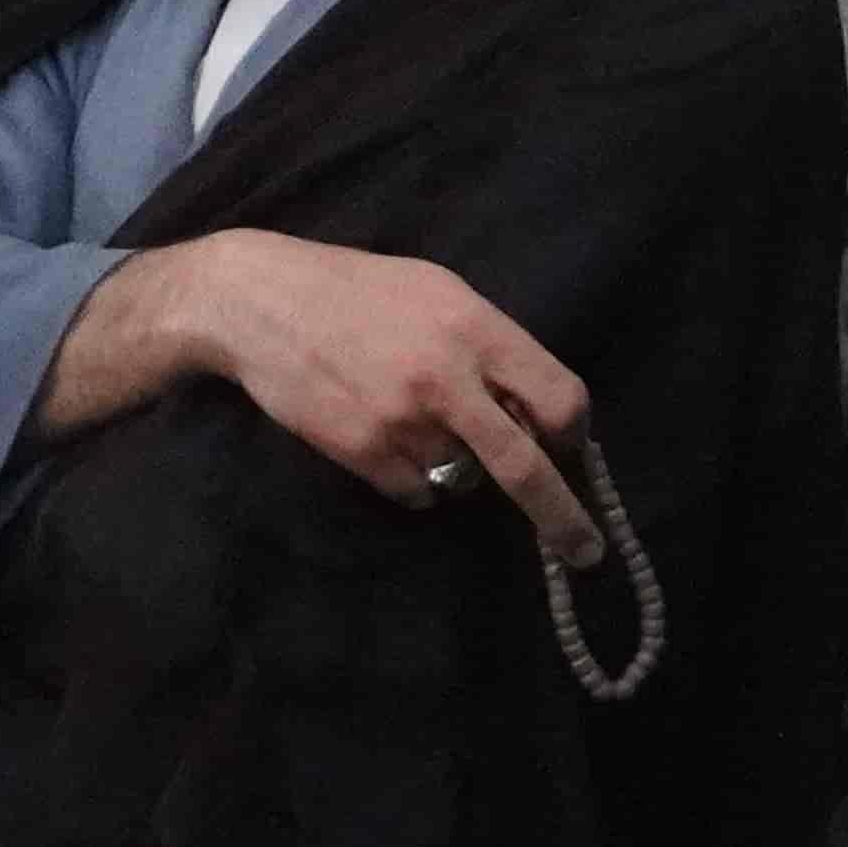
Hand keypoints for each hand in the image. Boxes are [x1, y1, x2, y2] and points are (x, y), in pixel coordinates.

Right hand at [51, 231, 600, 557]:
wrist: (261, 302)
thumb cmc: (360, 291)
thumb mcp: (440, 292)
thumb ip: (492, 346)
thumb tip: (539, 408)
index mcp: (477, 330)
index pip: (560, 398)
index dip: (573, 432)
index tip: (571, 448)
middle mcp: (447, 380)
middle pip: (526, 469)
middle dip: (563, 520)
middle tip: (586, 555)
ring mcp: (402, 422)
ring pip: (463, 479)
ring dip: (456, 465)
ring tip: (415, 419)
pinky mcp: (363, 453)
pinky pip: (417, 492)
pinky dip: (413, 477)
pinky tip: (384, 434)